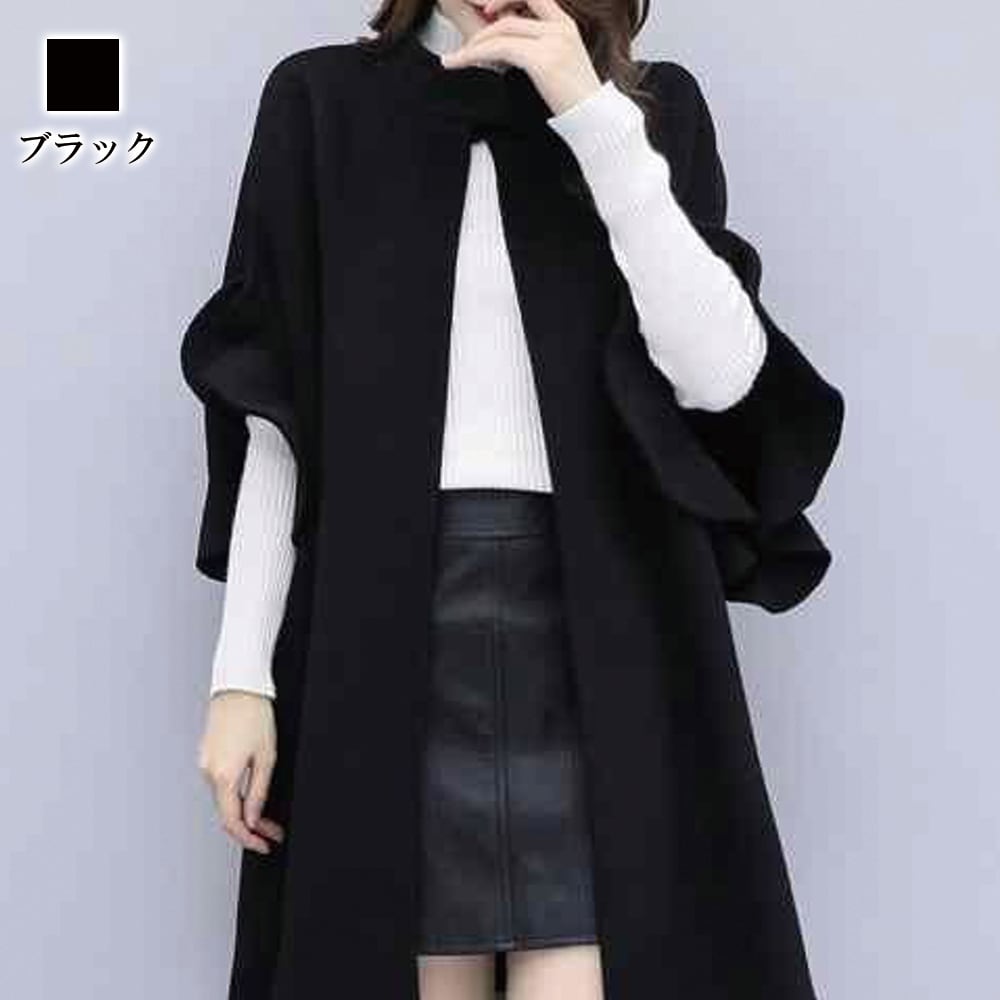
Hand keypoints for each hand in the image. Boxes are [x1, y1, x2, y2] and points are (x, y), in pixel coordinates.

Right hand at [197, 690, 284, 853]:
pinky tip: (251, 795)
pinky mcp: (207, 755)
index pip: (233, 821)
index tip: (264, 845)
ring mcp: (205, 763)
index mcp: (223, 775)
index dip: (249, 838)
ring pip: (224, 798)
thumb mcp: (266, 757)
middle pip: (227, 812)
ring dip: (244, 810)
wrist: (239, 687)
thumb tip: (252, 819)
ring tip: (267, 815)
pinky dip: (235, 794)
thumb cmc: (255, 715)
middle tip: (272, 832)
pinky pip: (220, 783)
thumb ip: (258, 792)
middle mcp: (208, 772)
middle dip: (251, 826)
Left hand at [440, 0, 602, 115]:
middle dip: (486, 11)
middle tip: (467, 29)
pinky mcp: (543, 60)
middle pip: (513, 6)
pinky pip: (500, 49)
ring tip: (455, 58)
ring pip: (502, 30)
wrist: (597, 120)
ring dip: (474, 43)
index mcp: (566, 25)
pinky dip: (475, 54)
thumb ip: (539, 47)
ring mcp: (553, 41)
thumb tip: (507, 47)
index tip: (487, 10)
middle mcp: (560, 27)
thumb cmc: (576, 99)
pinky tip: (460, 62)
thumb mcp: (560, 64)